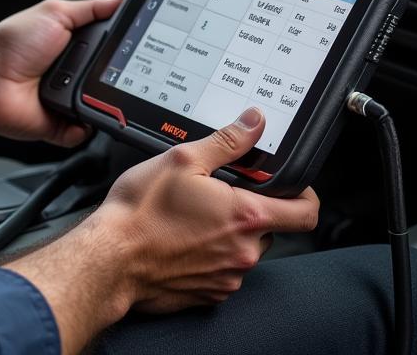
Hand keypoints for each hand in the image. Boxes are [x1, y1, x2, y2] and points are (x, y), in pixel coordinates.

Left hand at [0, 0, 122, 146]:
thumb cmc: (12, 44)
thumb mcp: (55, 12)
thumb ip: (91, 8)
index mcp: (76, 45)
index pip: (112, 47)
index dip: (127, 47)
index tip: (144, 44)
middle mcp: (76, 73)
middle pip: (113, 77)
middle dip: (119, 75)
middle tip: (119, 68)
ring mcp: (70, 100)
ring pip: (104, 105)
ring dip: (101, 99)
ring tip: (87, 87)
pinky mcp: (62, 125)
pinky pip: (85, 131)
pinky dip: (85, 126)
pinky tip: (78, 113)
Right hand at [98, 107, 319, 310]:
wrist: (110, 260)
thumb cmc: (141, 212)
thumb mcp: (182, 159)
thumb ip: (227, 141)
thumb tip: (254, 124)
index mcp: (245, 216)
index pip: (306, 212)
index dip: (305, 194)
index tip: (291, 184)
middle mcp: (244, 252)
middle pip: (271, 227)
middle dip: (251, 207)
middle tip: (218, 190)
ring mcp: (228, 278)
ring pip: (244, 247)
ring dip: (228, 230)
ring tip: (192, 214)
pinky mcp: (210, 294)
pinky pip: (223, 269)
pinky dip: (210, 253)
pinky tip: (182, 237)